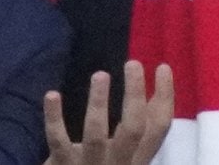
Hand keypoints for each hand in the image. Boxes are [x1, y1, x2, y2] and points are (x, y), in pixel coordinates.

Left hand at [44, 61, 173, 164]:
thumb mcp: (123, 156)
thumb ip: (137, 131)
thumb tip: (151, 94)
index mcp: (137, 161)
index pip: (158, 128)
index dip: (165, 97)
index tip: (163, 67)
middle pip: (133, 130)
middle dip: (135, 95)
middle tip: (133, 63)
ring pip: (96, 136)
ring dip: (99, 103)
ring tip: (100, 75)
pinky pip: (58, 142)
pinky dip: (53, 118)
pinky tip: (52, 95)